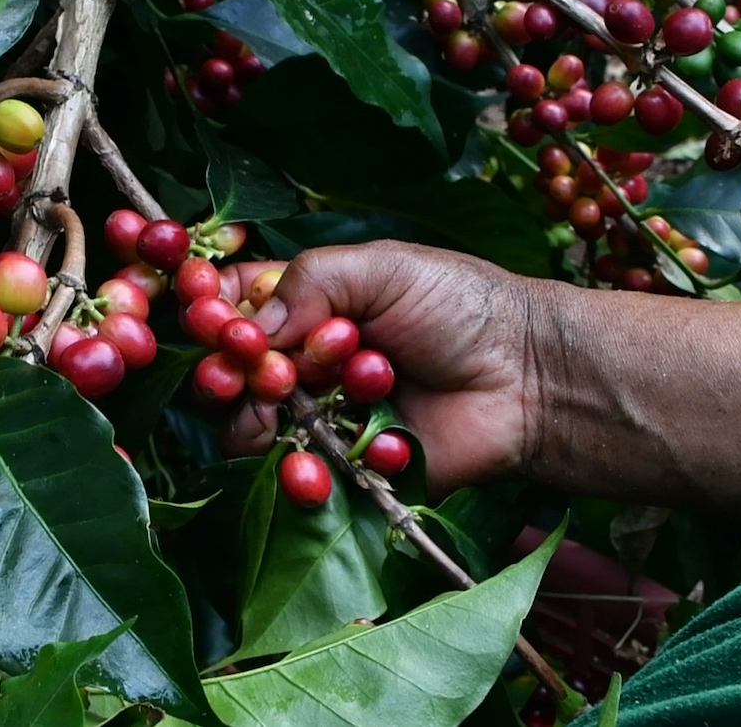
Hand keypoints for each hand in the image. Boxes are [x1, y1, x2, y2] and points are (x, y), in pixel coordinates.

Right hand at [219, 241, 538, 495]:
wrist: (527, 379)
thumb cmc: (461, 308)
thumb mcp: (383, 267)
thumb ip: (309, 281)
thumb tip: (248, 328)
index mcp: (308, 302)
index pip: (233, 305)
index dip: (212, 313)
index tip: (213, 320)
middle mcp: (303, 359)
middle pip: (227, 369)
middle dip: (229, 370)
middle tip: (254, 370)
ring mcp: (318, 414)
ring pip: (247, 425)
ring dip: (257, 416)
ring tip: (288, 405)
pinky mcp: (342, 464)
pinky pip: (292, 474)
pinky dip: (297, 468)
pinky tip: (317, 460)